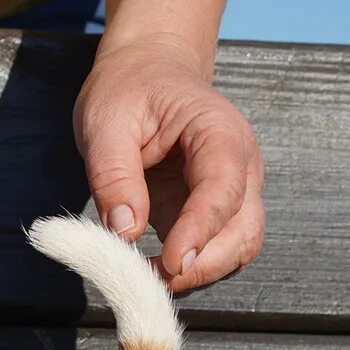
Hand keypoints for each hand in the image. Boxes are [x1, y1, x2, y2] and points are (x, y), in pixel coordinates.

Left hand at [74, 37, 264, 291]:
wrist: (149, 70)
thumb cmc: (129, 89)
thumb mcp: (105, 122)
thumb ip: (114, 176)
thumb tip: (124, 231)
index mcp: (219, 132)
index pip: (224, 189)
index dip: (200, 230)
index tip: (170, 263)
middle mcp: (240, 165)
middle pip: (243, 230)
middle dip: (202, 263)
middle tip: (150, 279)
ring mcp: (234, 191)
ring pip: (239, 247)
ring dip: (200, 272)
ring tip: (149, 277)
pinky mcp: (216, 212)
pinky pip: (219, 250)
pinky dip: (193, 268)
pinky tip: (156, 270)